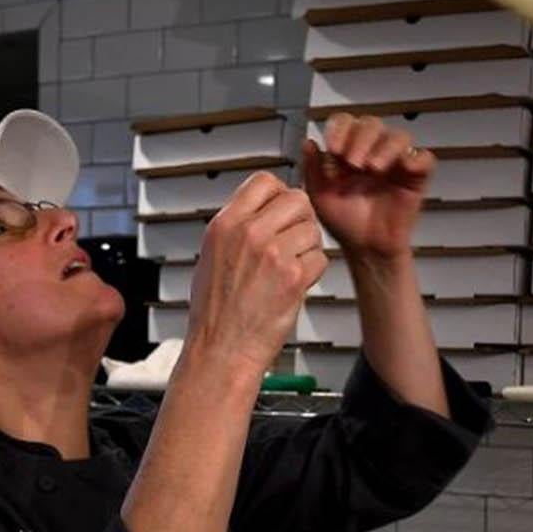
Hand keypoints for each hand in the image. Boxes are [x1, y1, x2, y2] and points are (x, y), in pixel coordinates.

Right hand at [186, 171, 326, 376]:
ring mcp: (272, 254)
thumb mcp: (212, 256)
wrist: (221, 350)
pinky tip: (295, 285)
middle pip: (297, 199)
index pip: (264, 181)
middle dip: (301, 220)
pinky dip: (313, 273)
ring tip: (291, 267)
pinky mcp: (293, 277)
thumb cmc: (216, 313)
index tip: (280, 209)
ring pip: (313, 230)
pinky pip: (320, 258)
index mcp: (225, 224)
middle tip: (293, 240)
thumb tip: (262, 210)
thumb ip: (237, 228)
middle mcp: (248, 234)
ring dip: (309, 248)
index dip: (279, 194)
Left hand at [302, 113, 434, 261]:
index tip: (333, 147)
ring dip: (384, 147)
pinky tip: (404, 167)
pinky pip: (425, 158)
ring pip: (398, 136)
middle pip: (372, 124)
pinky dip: (417, 158)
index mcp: (349, 151)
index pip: (347, 123)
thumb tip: (308, 142)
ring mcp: (396, 163)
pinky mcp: (416, 178)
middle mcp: (373, 152)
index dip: (340, 129)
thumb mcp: (320, 196)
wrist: (366, 249)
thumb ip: (312, 168)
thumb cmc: (345, 224)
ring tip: (373, 168)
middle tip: (353, 163)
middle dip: (360, 139)